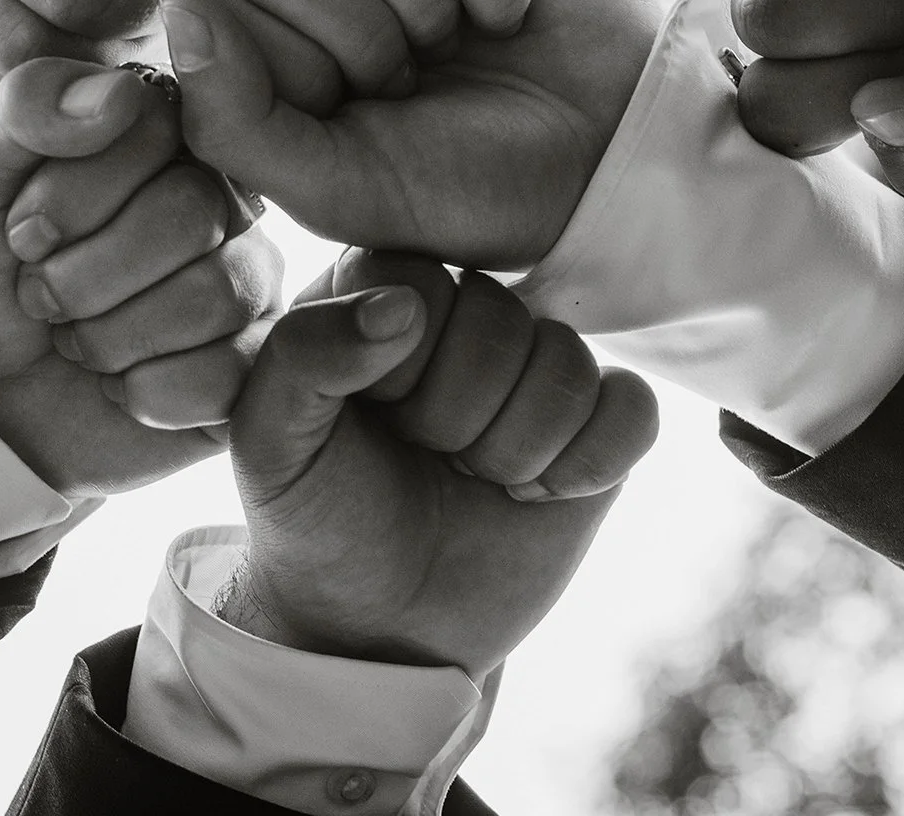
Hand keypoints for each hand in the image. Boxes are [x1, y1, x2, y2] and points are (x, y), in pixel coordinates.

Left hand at [0, 58, 281, 495]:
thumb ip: (26, 107)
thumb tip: (119, 94)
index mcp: (163, 134)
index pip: (155, 131)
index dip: (72, 196)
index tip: (20, 234)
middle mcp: (221, 199)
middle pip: (192, 213)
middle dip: (83, 274)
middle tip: (38, 295)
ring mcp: (246, 281)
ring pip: (214, 295)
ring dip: (109, 337)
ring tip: (73, 341)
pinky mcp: (250, 366)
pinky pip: (226, 374)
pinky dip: (144, 392)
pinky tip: (118, 385)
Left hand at [160, 0, 662, 267]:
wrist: (620, 150)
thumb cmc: (475, 189)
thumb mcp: (343, 187)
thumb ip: (238, 123)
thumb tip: (181, 9)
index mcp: (260, 70)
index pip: (211, 7)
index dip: (291, 63)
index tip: (356, 118)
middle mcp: (304, 1)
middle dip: (354, 25)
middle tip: (416, 76)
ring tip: (460, 42)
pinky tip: (509, 12)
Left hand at [221, 252, 657, 673]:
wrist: (378, 625)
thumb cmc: (316, 518)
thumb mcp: (268, 440)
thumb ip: (304, 352)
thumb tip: (403, 306)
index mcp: (386, 292)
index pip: (424, 279)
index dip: (400, 362)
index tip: (373, 414)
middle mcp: (471, 316)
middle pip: (504, 319)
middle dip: (455, 417)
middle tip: (426, 457)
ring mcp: (540, 369)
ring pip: (569, 364)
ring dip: (513, 450)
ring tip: (473, 479)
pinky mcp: (599, 427)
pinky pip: (634, 409)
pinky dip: (587, 465)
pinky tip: (536, 494)